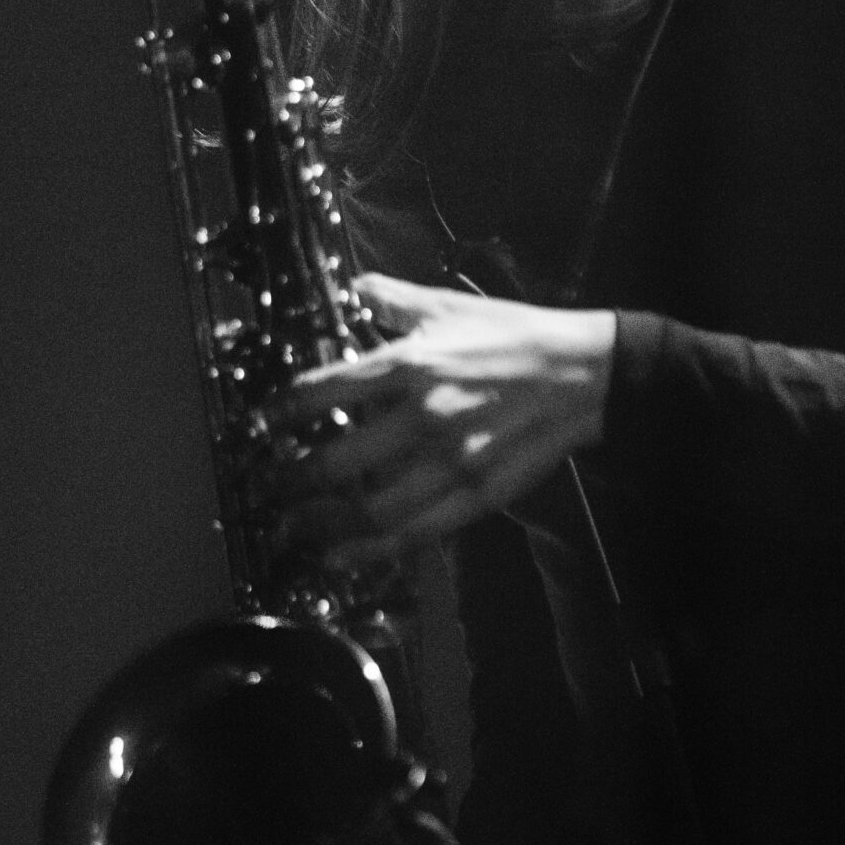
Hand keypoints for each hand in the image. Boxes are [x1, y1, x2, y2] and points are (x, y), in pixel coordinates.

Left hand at [265, 273, 616, 564]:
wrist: (583, 374)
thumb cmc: (514, 334)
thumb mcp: (448, 306)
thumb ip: (392, 299)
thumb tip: (354, 286)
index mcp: (411, 363)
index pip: (324, 389)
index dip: (281, 412)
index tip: (261, 424)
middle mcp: (424, 415)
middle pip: (336, 462)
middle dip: (291, 481)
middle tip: (269, 488)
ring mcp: (451, 461)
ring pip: (369, 510)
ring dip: (321, 525)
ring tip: (293, 530)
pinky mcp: (476, 494)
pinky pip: (413, 533)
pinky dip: (369, 551)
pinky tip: (340, 557)